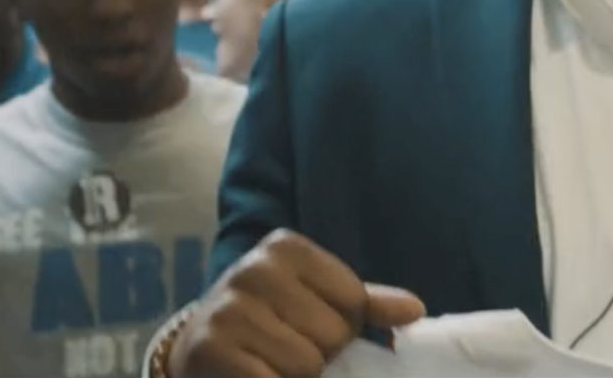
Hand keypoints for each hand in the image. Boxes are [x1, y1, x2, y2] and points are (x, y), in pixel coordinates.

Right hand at [170, 230, 424, 377]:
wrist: (197, 349)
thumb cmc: (269, 322)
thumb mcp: (316, 301)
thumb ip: (366, 304)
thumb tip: (415, 310)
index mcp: (286, 247)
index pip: (355, 302)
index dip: (343, 326)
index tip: (309, 324)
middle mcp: (253, 270)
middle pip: (333, 334)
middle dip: (320, 353)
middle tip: (285, 348)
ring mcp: (228, 309)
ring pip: (307, 364)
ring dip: (296, 375)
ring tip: (269, 361)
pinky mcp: (210, 349)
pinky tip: (254, 374)